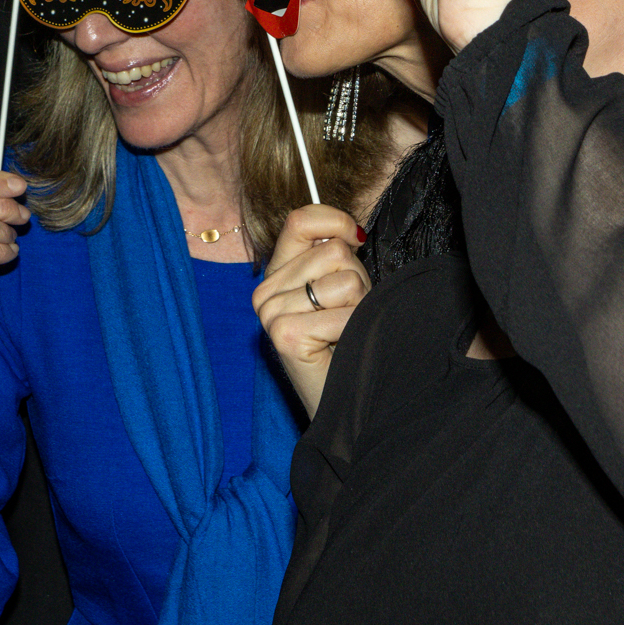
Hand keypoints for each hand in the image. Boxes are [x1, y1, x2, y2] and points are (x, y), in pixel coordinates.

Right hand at [250, 204, 370, 418]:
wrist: (345, 404)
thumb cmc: (347, 343)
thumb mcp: (341, 287)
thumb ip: (335, 252)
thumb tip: (350, 230)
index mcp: (277, 273)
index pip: (301, 220)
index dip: (334, 221)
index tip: (355, 239)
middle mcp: (266, 292)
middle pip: (333, 251)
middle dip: (357, 280)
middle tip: (347, 314)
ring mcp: (270, 314)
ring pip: (343, 278)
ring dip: (358, 306)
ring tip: (345, 331)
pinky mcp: (284, 335)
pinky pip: (340, 312)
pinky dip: (352, 329)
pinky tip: (340, 347)